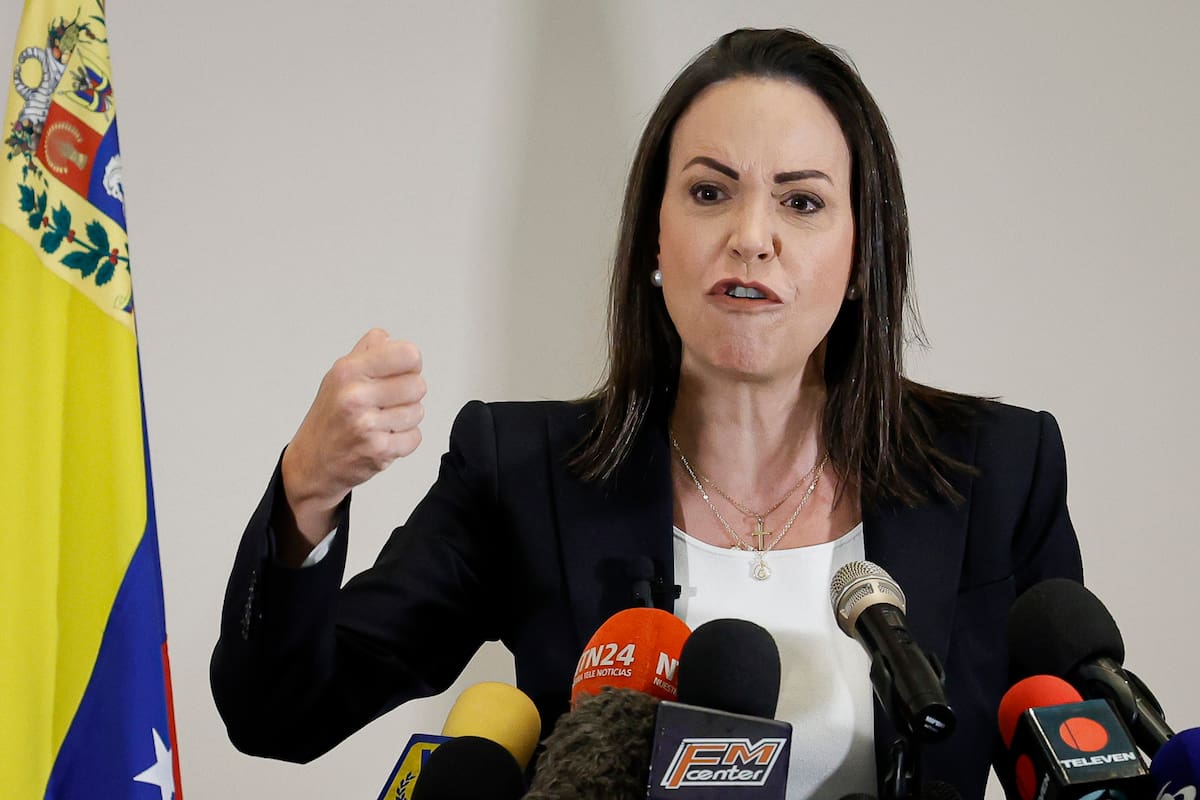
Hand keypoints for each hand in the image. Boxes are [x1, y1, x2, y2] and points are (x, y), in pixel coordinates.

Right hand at [280, 329, 425, 545]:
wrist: (311, 463)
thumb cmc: (329, 416)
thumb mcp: (339, 375)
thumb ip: (367, 352)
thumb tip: (390, 338)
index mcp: (348, 371)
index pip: (408, 354)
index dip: (410, 364)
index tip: (399, 372)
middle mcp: (355, 396)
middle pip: (418, 384)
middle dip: (408, 394)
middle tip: (388, 402)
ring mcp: (367, 426)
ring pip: (418, 411)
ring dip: (405, 418)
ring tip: (383, 421)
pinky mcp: (378, 451)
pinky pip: (415, 437)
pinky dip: (404, 440)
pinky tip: (383, 437)